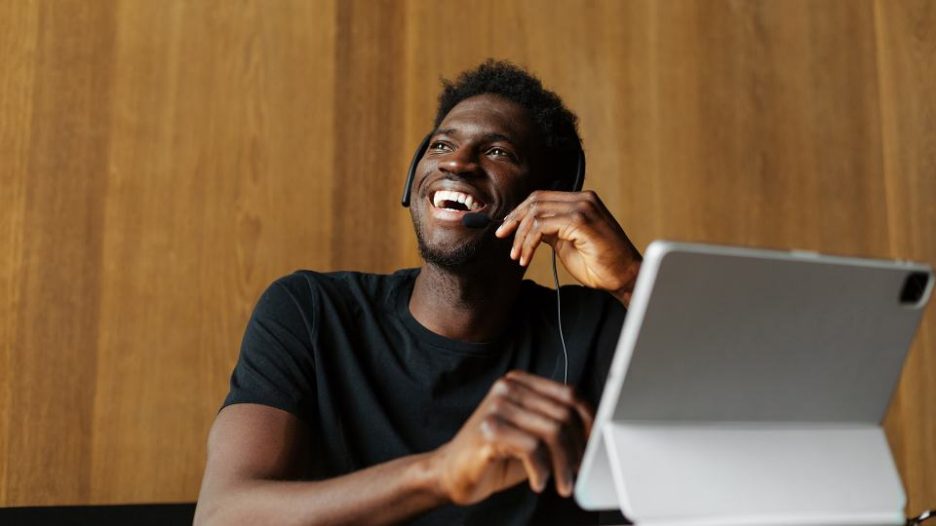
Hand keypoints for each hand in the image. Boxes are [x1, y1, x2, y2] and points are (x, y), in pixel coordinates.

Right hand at [429, 371, 593, 505]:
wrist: (452, 472)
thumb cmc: (496, 455)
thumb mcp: (532, 435)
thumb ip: (557, 425)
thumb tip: (596, 433)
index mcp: (520, 382)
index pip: (570, 395)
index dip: (589, 422)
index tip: (594, 447)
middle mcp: (508, 387)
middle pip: (564, 415)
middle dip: (577, 450)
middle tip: (577, 474)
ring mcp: (496, 406)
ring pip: (552, 431)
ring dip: (563, 466)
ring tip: (561, 484)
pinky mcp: (488, 430)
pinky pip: (532, 448)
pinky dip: (542, 470)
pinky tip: (538, 483)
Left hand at [495, 190, 641, 305]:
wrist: (625, 277)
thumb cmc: (599, 264)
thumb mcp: (567, 243)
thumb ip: (551, 230)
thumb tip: (528, 227)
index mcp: (581, 201)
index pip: (541, 197)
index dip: (519, 212)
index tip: (505, 230)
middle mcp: (583, 199)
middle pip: (536, 200)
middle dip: (514, 220)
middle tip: (502, 239)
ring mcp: (583, 208)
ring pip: (536, 213)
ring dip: (521, 236)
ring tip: (518, 256)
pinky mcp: (581, 221)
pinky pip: (542, 227)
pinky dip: (529, 243)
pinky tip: (526, 257)